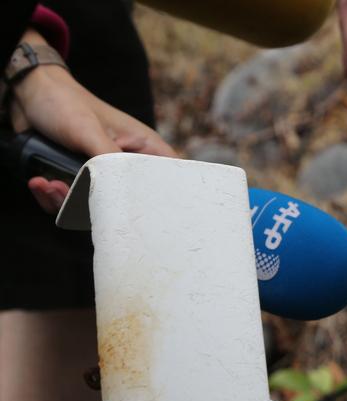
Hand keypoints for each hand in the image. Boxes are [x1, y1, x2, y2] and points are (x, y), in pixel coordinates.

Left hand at [9, 31, 175, 213]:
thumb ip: (108, 163)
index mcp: (141, 147)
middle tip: (76, 194)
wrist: (27, 92)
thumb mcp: (90, 131)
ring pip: (93, 205)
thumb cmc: (65, 102)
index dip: (164, 196)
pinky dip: (51, 198)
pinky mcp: (74, 178)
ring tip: (50, 185)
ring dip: (66, 201)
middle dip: (99, 205)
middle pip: (127, 200)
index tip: (147, 211)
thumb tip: (119, 194)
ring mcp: (98, 172)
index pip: (167, 176)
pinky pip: (67, 202)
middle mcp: (123, 163)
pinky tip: (39, 182)